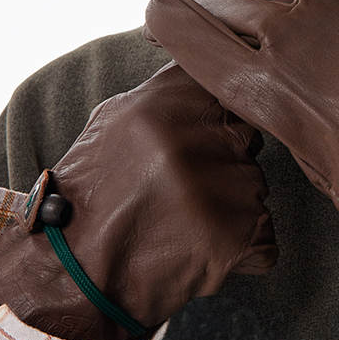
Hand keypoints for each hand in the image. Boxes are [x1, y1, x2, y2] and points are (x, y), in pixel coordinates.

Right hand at [0, 63, 276, 339]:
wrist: (75, 276)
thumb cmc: (92, 197)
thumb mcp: (113, 121)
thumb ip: (165, 91)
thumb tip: (206, 63)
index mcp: (167, 104)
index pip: (229, 82)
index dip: (220, 111)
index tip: (205, 130)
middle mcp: (198, 140)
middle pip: (246, 135)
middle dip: (224, 160)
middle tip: (180, 188)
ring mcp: (225, 189)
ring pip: (255, 187)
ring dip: (230, 207)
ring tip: (180, 222)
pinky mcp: (242, 238)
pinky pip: (263, 238)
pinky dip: (239, 251)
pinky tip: (196, 251)